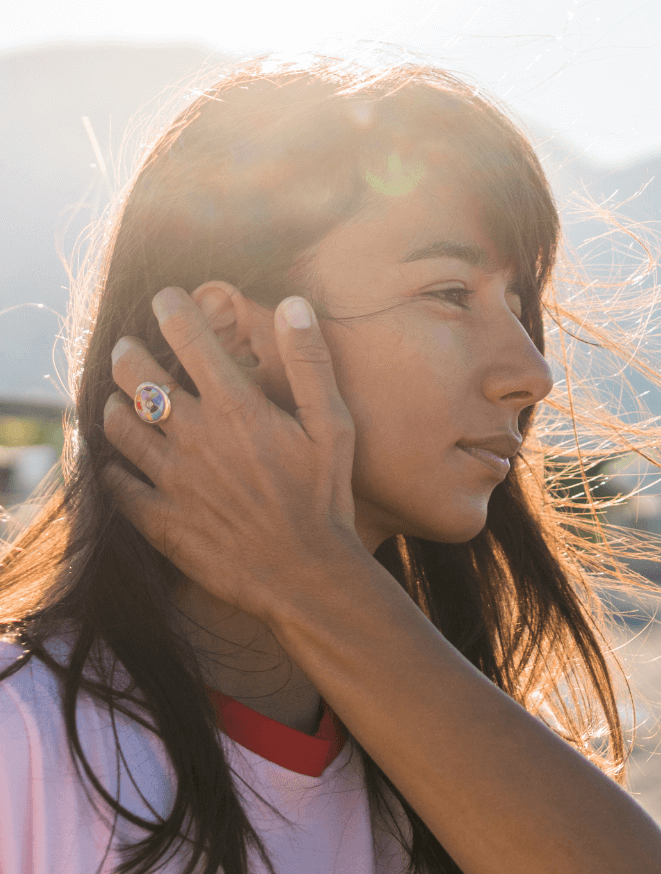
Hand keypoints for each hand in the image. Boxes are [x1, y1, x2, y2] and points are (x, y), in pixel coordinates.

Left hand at [103, 287, 360, 623]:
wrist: (306, 575)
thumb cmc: (324, 497)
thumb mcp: (333, 426)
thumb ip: (310, 362)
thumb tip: (294, 304)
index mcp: (235, 407)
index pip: (188, 336)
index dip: (172, 307)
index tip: (167, 298)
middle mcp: (194, 435)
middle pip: (135, 374)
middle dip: (128, 352)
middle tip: (130, 348)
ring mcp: (171, 478)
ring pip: (118, 426)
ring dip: (114, 406)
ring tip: (121, 402)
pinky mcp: (160, 518)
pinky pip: (117, 484)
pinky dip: (113, 468)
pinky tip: (122, 465)